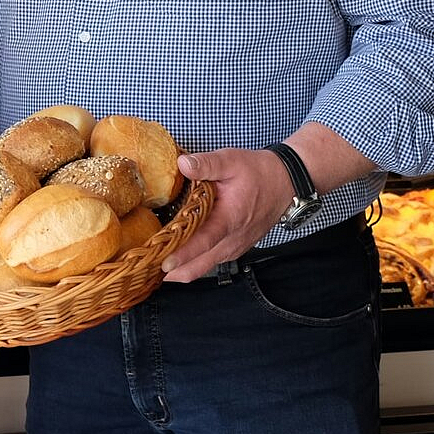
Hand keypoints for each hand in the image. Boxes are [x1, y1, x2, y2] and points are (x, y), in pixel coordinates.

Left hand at [159, 147, 292, 282]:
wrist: (285, 182)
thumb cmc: (257, 171)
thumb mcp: (231, 161)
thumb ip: (206, 163)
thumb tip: (182, 164)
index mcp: (230, 218)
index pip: (204, 241)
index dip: (184, 254)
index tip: (164, 264)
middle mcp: (233, 238)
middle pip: (202, 264)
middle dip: (175, 272)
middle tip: (148, 272)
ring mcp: (235, 246)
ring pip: (206, 267)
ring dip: (183, 271)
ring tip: (155, 270)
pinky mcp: (235, 247)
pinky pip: (213, 262)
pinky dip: (194, 266)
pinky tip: (177, 265)